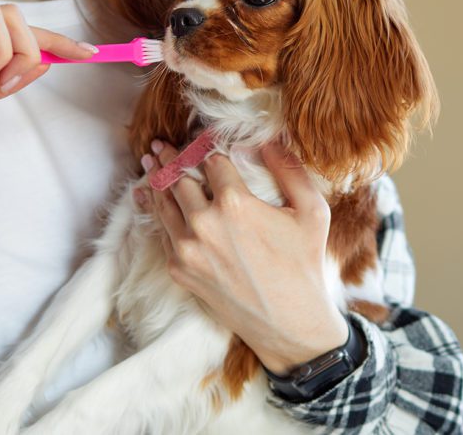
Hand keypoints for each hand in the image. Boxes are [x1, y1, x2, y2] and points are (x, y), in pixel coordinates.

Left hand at [142, 141, 349, 374]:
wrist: (289, 324)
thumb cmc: (303, 265)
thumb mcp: (312, 211)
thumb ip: (290, 169)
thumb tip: (270, 139)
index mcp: (235, 203)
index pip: (211, 160)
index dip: (208, 146)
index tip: (201, 138)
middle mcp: (204, 223)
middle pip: (178, 177)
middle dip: (172, 158)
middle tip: (162, 144)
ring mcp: (187, 248)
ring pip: (163, 202)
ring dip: (157, 179)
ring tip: (151, 160)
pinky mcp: (179, 270)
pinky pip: (162, 231)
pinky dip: (155, 210)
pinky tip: (149, 196)